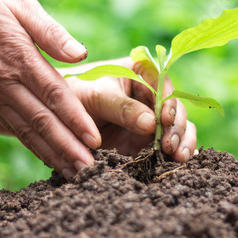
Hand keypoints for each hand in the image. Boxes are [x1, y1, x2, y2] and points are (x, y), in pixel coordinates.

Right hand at [0, 0, 100, 178]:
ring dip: (54, 154)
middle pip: (43, 121)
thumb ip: (51, 32)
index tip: (94, 140)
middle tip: (91, 171)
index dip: (75, 118)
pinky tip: (51, 160)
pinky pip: (15, 129)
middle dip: (68, 148)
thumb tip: (81, 54)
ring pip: (29, 131)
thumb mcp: (20, 6)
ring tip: (76, 174)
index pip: (54, 94)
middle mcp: (7, 84)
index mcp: (20, 58)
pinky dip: (35, 147)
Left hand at [62, 57, 197, 166]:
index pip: (163, 83)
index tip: (164, 120)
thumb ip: (123, 108)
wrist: (55, 119)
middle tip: (169, 146)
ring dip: (182, 141)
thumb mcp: (96, 97)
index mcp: (140, 73)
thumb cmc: (73, 95)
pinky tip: (180, 164)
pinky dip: (177, 155)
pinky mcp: (146, 141)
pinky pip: (168, 147)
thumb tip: (153, 124)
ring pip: (177, 128)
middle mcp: (150, 95)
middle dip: (177, 127)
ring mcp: (150, 119)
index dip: (168, 101)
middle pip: (175, 108)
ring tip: (178, 158)